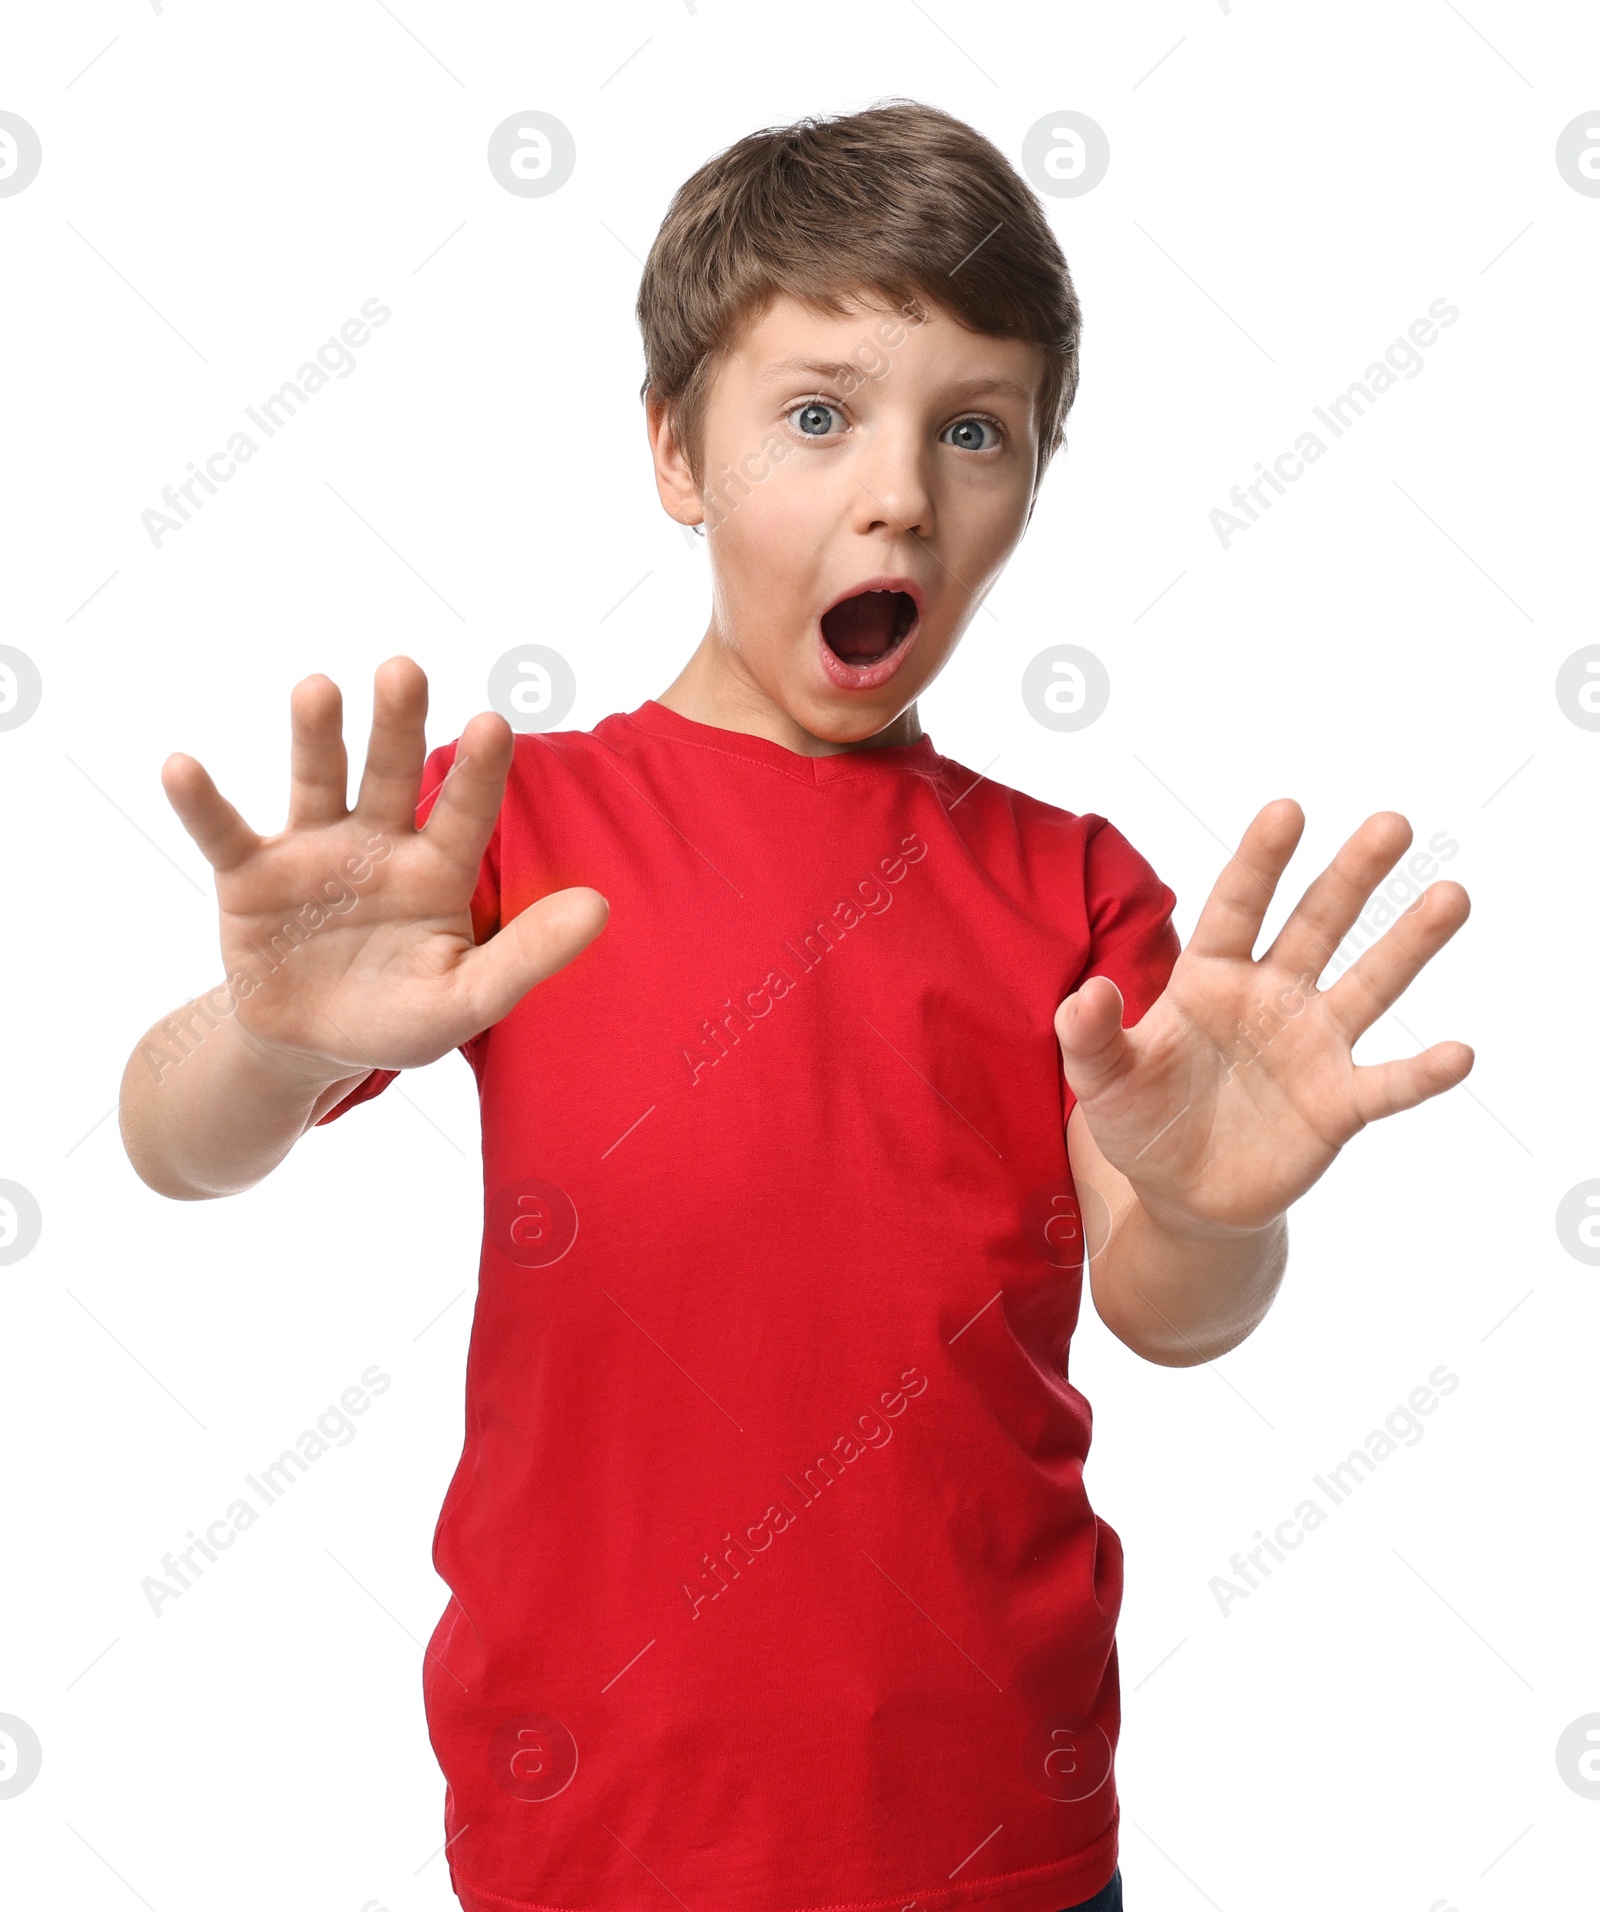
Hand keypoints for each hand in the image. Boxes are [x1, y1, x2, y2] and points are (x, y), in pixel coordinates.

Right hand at [160, 656, 607, 1084]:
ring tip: (318, 688)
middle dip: (398, 723)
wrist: (313, 1047)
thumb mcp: (467, 999)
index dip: (478, 771)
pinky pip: (224, 833)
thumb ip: (529, 955)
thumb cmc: (401, 1016)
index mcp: (438, 868)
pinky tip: (182, 765)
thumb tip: (602, 906)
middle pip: (391, 772)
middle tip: (405, 669)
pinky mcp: (251, 876)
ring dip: (315, 735)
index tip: (494, 722)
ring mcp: (314, 851)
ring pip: (317, 780)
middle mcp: (379, 843)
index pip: (466, 811)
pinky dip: (202, 802)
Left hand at [1055, 801, 1470, 1239]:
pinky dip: (1422, 1073)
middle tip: (1391, 823)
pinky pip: (1386, 1083)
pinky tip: (1460, 1053)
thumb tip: (1088, 994)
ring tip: (1452, 897)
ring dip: (1409, 943)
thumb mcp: (1103, 1081)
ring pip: (1369, 985)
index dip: (1261, 862)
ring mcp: (1312, 1047)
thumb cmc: (1142, 1120)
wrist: (1181, 1194)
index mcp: (1211, 978)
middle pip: (1317, 925)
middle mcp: (1272, 997)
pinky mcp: (1338, 1104)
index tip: (1287, 809)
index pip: (1237, 908)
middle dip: (1351, 876)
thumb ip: (1091, 1036)